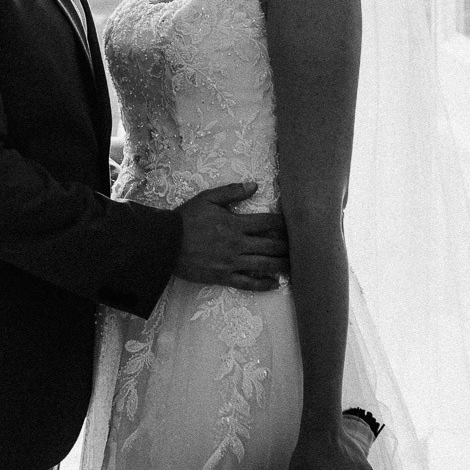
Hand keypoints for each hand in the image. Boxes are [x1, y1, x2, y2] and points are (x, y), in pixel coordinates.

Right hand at [173, 182, 289, 290]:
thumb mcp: (208, 198)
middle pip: (271, 245)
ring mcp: (232, 263)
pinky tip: (275, 284)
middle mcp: (238, 244)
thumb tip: (255, 185)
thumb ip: (232, 191)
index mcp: (236, 224)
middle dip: (288, 246)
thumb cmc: (186, 219)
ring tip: (296, 266)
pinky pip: (248, 283)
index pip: (267, 222)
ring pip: (264, 265)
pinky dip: (263, 284)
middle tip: (303, 247)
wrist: (166, 243)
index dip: (283, 223)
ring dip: (282, 265)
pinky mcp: (224, 277)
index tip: (295, 223)